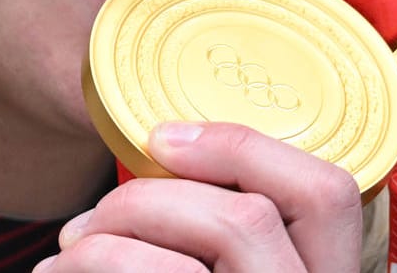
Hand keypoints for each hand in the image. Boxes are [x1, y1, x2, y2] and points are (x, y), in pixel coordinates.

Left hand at [34, 121, 363, 271]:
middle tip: (89, 223)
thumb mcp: (233, 265)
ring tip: (68, 253)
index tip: (161, 137)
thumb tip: (155, 152)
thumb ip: (218, 225)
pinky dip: (94, 267)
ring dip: (117, 232)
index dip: (243, 148)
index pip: (328, 192)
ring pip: (220, 236)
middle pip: (253, 214)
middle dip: (151, 198)